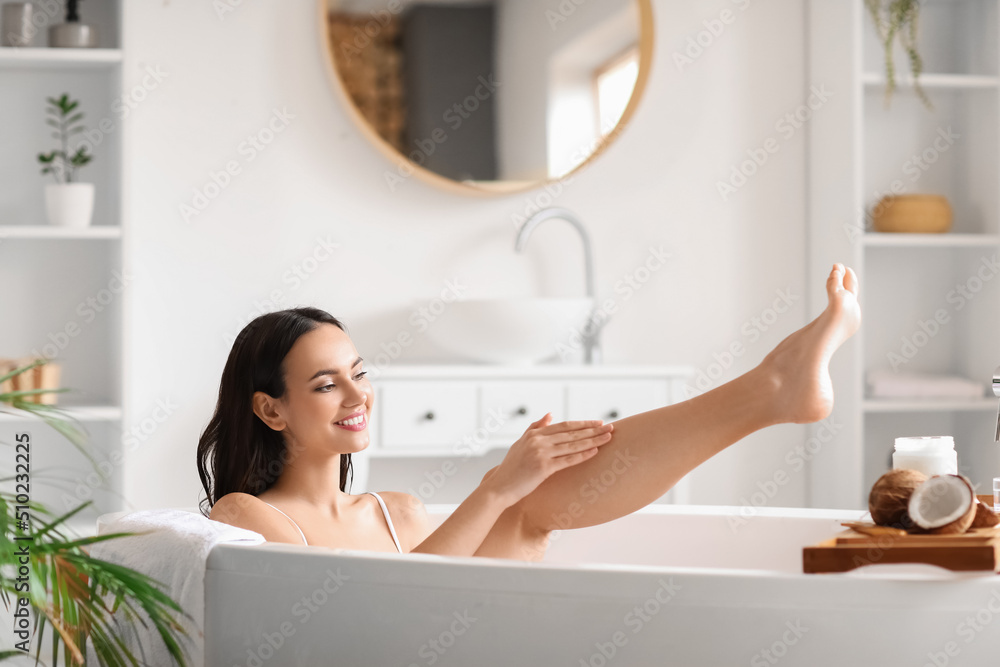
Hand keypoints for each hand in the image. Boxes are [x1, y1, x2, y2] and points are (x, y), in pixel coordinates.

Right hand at [483, 413, 613, 506]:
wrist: (500, 488)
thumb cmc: (511, 468)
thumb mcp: (520, 443)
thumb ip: (534, 427)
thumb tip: (550, 414)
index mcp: (534, 434)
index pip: (564, 425)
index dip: (582, 424)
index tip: (598, 423)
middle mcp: (538, 441)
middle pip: (571, 433)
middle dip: (592, 430)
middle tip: (610, 427)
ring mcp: (540, 453)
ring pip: (572, 445)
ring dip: (593, 441)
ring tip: (608, 438)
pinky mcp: (543, 468)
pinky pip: (568, 460)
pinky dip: (582, 455)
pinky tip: (595, 451)